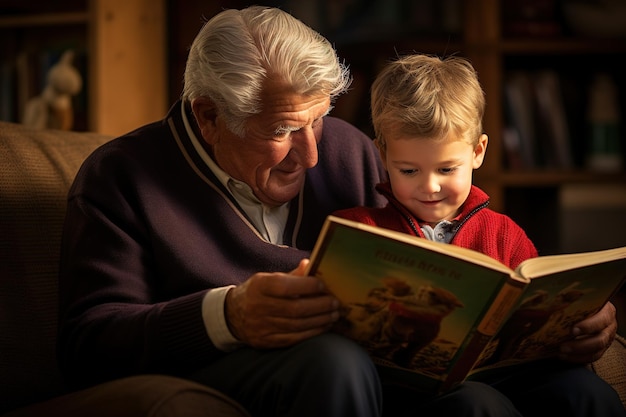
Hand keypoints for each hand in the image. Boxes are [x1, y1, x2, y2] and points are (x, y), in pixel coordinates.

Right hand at [224, 259, 339, 348]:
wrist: (232, 315)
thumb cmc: (257, 293)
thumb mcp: (268, 279)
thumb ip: (291, 275)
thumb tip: (311, 264)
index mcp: (260, 286)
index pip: (285, 286)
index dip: (307, 286)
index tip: (323, 286)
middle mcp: (259, 307)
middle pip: (294, 309)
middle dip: (319, 306)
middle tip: (335, 302)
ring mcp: (262, 326)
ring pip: (297, 325)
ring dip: (320, 320)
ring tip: (334, 314)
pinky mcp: (266, 341)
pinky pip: (294, 339)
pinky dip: (312, 333)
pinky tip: (323, 326)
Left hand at [558, 301, 616, 362]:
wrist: (587, 311)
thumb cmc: (580, 303)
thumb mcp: (578, 300)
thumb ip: (568, 300)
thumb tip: (546, 300)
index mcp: (606, 311)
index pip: (601, 319)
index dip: (588, 326)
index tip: (573, 330)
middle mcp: (609, 326)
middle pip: (600, 339)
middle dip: (580, 344)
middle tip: (563, 346)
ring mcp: (606, 339)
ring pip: (596, 351)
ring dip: (577, 353)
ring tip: (561, 351)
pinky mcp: (601, 349)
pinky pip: (591, 357)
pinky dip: (577, 358)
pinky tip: (564, 356)